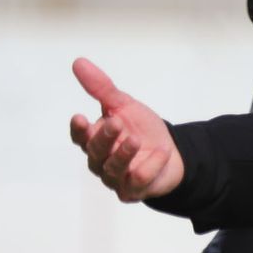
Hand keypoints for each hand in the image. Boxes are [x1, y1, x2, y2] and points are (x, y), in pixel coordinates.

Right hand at [69, 58, 183, 200]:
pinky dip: (149, 167)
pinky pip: (137, 182)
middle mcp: (101, 161)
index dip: (78, 130)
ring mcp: (116, 178)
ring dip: (123, 154)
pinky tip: (161, 152)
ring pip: (113, 169)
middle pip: (95, 152)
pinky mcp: (133, 190)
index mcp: (95, 139)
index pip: (80, 137)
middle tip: (116, 123)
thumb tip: (79, 62)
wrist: (174, 152)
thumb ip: (102, 88)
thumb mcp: (124, 105)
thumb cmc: (143, 129)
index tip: (79, 117)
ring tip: (135, 139)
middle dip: (104, 138)